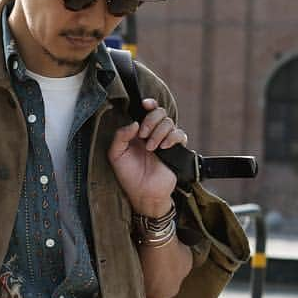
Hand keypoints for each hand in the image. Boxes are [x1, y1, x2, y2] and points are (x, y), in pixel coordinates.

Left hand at [108, 99, 187, 218]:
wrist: (143, 193)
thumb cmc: (128, 175)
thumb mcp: (116, 155)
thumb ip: (120, 136)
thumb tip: (134, 123)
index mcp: (140, 132)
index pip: (148, 111)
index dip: (149, 104)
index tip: (145, 104)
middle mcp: (154, 133)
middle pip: (160, 112)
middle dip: (151, 120)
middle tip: (142, 135)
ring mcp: (166, 141)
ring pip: (169, 122)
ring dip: (158, 132)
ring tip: (151, 148)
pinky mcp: (177, 150)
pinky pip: (180, 135)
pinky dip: (172, 137)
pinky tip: (164, 147)